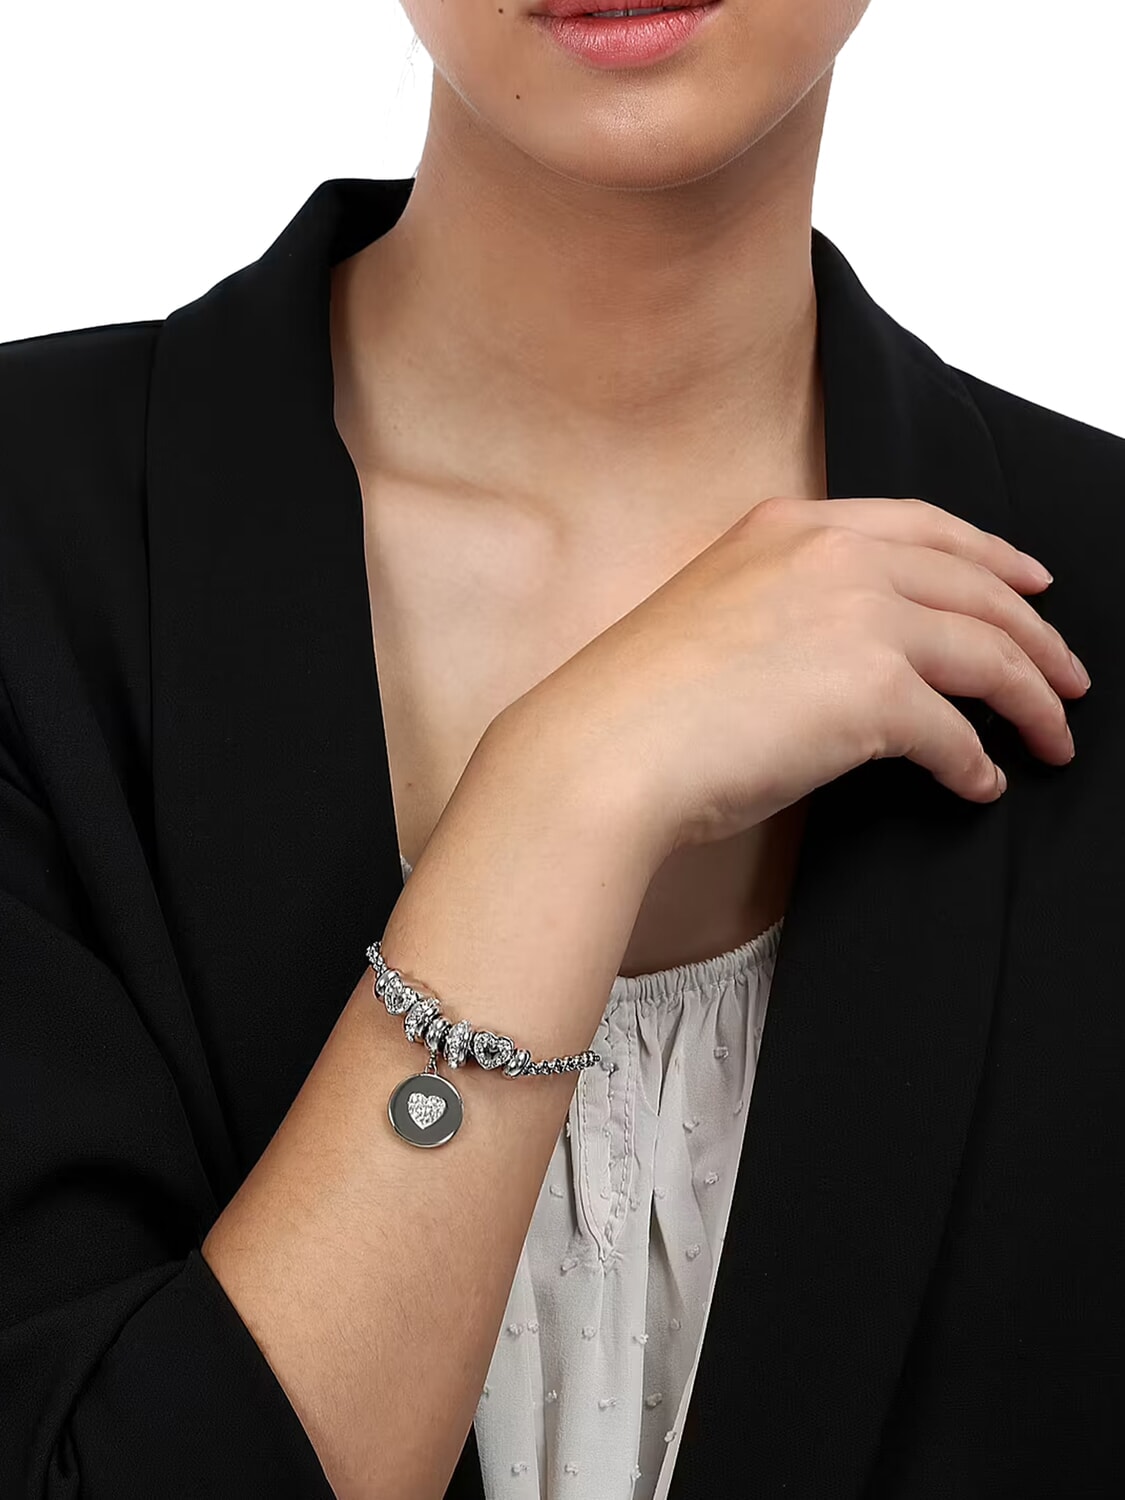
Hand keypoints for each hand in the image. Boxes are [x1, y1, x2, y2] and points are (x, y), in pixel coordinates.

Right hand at [497, 495, 1088, 856]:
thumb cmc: (636, 702)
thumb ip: (792, 608)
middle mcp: (833, 555)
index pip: (923, 526)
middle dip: (1036, 635)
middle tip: (1066, 674)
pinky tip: (978, 785)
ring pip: (988, 653)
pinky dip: (975, 764)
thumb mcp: (715, 614)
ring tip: (1051, 735)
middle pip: (977, 585)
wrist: (602, 750)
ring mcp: (858, 616)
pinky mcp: (874, 690)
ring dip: (1032, 700)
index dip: (991, 555)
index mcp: (790, 526)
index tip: (1029, 584)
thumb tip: (857, 656)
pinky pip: (955, 732)